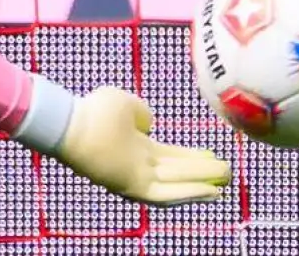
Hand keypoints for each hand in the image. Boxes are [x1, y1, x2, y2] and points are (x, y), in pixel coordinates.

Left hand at [54, 87, 231, 206]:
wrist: (71, 123)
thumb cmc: (91, 110)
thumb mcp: (123, 103)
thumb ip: (140, 112)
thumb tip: (148, 123)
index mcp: (136, 145)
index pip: (170, 155)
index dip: (192, 156)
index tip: (211, 154)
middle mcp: (138, 164)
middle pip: (177, 172)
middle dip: (203, 173)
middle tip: (228, 172)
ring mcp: (135, 176)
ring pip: (176, 184)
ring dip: (202, 184)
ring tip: (226, 181)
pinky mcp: (132, 187)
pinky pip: (165, 195)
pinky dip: (188, 194)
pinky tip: (210, 192)